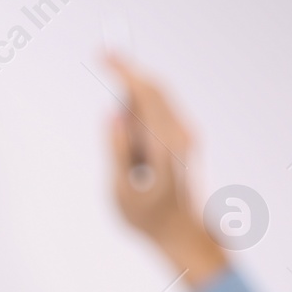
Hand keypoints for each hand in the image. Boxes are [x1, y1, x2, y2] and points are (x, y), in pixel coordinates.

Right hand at [103, 55, 226, 285]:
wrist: (188, 239)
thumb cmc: (151, 221)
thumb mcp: (121, 189)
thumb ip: (116, 149)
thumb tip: (113, 115)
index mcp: (166, 143)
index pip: (144, 92)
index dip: (123, 68)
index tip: (102, 53)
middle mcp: (182, 134)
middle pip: (155, 89)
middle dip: (128, 74)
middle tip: (102, 63)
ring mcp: (188, 138)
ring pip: (159, 102)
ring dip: (133, 106)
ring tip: (128, 159)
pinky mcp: (187, 144)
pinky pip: (163, 117)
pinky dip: (143, 116)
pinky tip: (134, 151)